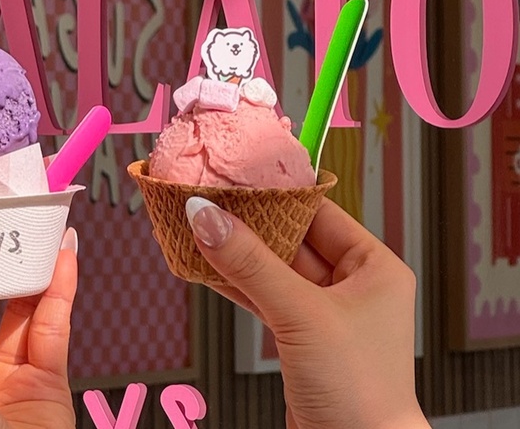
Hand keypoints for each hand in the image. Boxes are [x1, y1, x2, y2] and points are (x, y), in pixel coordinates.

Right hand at [185, 197, 428, 428]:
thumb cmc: (359, 393)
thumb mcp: (302, 315)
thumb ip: (251, 264)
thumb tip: (208, 218)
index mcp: (374, 267)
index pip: (318, 212)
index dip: (275, 194)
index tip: (236, 177)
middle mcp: (352, 286)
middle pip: (289, 239)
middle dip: (247, 223)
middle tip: (208, 200)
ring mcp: (323, 313)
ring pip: (270, 270)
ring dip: (234, 254)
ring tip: (196, 228)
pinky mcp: (299, 338)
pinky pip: (262, 297)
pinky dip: (233, 284)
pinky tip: (205, 266)